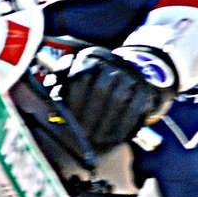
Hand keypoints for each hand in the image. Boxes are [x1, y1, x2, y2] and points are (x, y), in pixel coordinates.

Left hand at [59, 45, 176, 153]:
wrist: (126, 77)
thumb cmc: (92, 83)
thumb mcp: (73, 78)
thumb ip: (60, 86)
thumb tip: (53, 103)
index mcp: (91, 56)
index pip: (81, 78)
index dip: (75, 101)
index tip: (71, 120)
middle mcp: (113, 61)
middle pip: (101, 90)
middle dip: (91, 115)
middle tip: (84, 135)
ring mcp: (131, 74)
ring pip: (119, 99)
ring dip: (107, 123)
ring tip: (98, 140)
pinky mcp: (145, 88)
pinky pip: (135, 108)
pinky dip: (124, 125)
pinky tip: (115, 138)